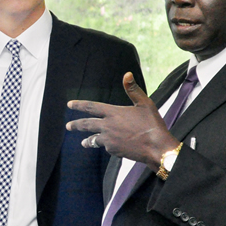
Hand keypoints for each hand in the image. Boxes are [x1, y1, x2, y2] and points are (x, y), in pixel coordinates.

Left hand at [66, 72, 180, 170]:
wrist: (156, 147)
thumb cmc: (152, 124)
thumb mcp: (144, 104)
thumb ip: (133, 90)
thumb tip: (127, 74)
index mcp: (113, 112)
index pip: (91, 107)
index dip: (79, 105)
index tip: (69, 104)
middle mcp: (107, 126)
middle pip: (86, 124)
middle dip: (76, 125)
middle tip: (68, 126)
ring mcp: (109, 140)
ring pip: (93, 139)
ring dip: (88, 141)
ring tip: (84, 143)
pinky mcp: (113, 151)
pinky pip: (107, 147)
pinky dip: (108, 146)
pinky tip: (111, 147)